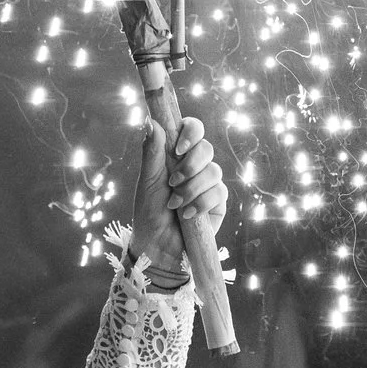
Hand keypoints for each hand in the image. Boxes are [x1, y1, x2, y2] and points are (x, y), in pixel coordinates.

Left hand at [126, 113, 226, 291]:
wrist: (157, 246)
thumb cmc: (149, 212)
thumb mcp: (147, 181)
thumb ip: (152, 151)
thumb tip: (150, 120)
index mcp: (177, 155)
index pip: (192, 130)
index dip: (191, 132)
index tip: (178, 148)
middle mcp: (195, 166)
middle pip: (206, 148)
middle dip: (190, 165)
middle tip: (173, 182)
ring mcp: (208, 184)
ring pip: (214, 171)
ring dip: (192, 188)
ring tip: (175, 204)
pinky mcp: (218, 203)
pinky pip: (219, 193)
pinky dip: (201, 203)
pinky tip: (187, 215)